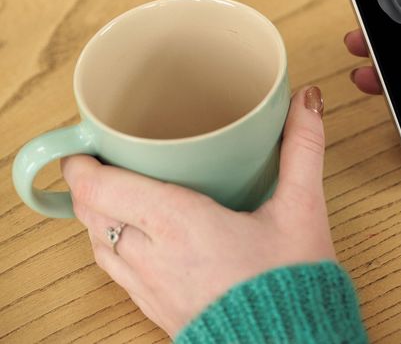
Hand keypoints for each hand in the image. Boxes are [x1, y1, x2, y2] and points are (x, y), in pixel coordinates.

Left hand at [61, 87, 334, 337]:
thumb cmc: (291, 284)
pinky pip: (119, 274)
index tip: (87, 142)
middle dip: (91, 184)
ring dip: (101, 218)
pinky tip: (144, 240)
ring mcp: (151, 290)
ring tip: (120, 194)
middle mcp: (152, 259)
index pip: (100, 189)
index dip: (82, 165)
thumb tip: (306, 100)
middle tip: (107, 157)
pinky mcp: (160, 311)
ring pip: (100, 248)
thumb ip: (302, 148)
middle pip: (93, 215)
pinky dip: (116, 249)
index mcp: (178, 225)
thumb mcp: (302, 208)